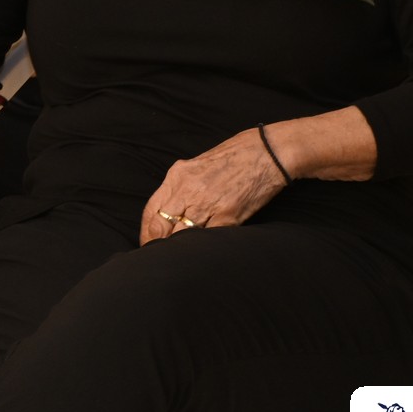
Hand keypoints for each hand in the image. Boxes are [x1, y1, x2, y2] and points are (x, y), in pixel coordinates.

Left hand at [138, 128, 287, 244]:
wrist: (266, 153)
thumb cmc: (234, 157)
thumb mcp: (198, 165)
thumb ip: (182, 187)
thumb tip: (169, 213)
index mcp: (178, 175)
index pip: (152, 210)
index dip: (147, 232)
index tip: (147, 244)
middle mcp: (189, 189)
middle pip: (162, 226)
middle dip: (158, 244)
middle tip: (159, 257)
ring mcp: (208, 203)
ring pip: (182, 235)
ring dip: (180, 248)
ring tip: (179, 258)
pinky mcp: (228, 215)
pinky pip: (208, 238)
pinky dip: (202, 247)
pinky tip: (201, 252)